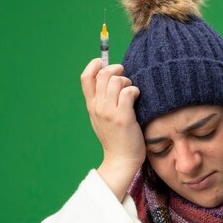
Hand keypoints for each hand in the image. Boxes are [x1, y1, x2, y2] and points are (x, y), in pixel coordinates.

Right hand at [80, 59, 144, 198]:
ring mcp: (109, 112)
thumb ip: (102, 100)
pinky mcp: (123, 117)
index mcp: (91, 105)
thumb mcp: (102, 117)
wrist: (121, 159)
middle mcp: (97, 107)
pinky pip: (129, 92)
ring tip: (132, 91)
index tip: (104, 63)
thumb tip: (110, 78)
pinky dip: (135, 91)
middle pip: (103, 75)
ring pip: (117, 81)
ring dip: (128, 82)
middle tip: (125, 77)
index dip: (95, 64)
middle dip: (117, 70)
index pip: (85, 77)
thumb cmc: (116, 137)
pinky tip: (137, 98)